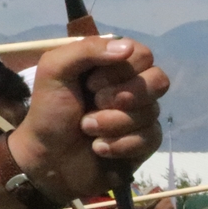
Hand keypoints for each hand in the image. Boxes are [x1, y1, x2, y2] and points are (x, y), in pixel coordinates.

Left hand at [7, 38, 168, 203]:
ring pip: (151, 112)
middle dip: (124, 95)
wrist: (49, 161)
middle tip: (95, 103)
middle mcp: (132, 88)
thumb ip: (87, 50)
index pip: (143, 55)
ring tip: (88, 129)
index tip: (91, 82)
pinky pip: (150, 138)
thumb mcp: (55, 70)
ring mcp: (142, 116)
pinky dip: (120, 144)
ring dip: (113, 123)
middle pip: (158, 80)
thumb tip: (129, 47)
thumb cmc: (49, 113)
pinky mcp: (146, 143)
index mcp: (112, 66)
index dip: (122, 69)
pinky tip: (100, 149)